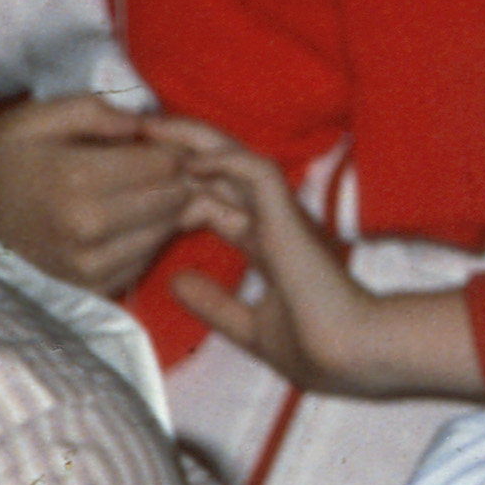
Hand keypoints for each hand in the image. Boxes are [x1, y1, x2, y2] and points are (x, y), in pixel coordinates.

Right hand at [0, 93, 190, 294]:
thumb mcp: (35, 118)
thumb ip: (96, 111)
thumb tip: (147, 124)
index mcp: (77, 179)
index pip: (168, 164)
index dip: (168, 149)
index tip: (151, 145)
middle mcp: (90, 228)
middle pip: (176, 198)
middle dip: (174, 179)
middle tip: (148, 169)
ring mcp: (91, 265)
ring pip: (167, 231)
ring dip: (163, 211)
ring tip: (131, 195)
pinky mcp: (91, 289)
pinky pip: (146, 260)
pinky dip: (144, 240)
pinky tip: (118, 224)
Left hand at [155, 119, 483, 398]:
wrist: (348, 357)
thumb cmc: (313, 352)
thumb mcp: (249, 327)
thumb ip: (215, 304)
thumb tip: (177, 282)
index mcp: (270, 247)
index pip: (220, 203)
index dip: (180, 190)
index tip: (139, 185)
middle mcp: (275, 223)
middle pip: (224, 171)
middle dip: (180, 150)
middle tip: (136, 134)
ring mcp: (284, 216)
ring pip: (237, 158)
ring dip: (193, 139)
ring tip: (150, 127)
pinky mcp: (289, 215)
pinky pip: (256, 171)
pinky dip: (222, 159)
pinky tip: (187, 159)